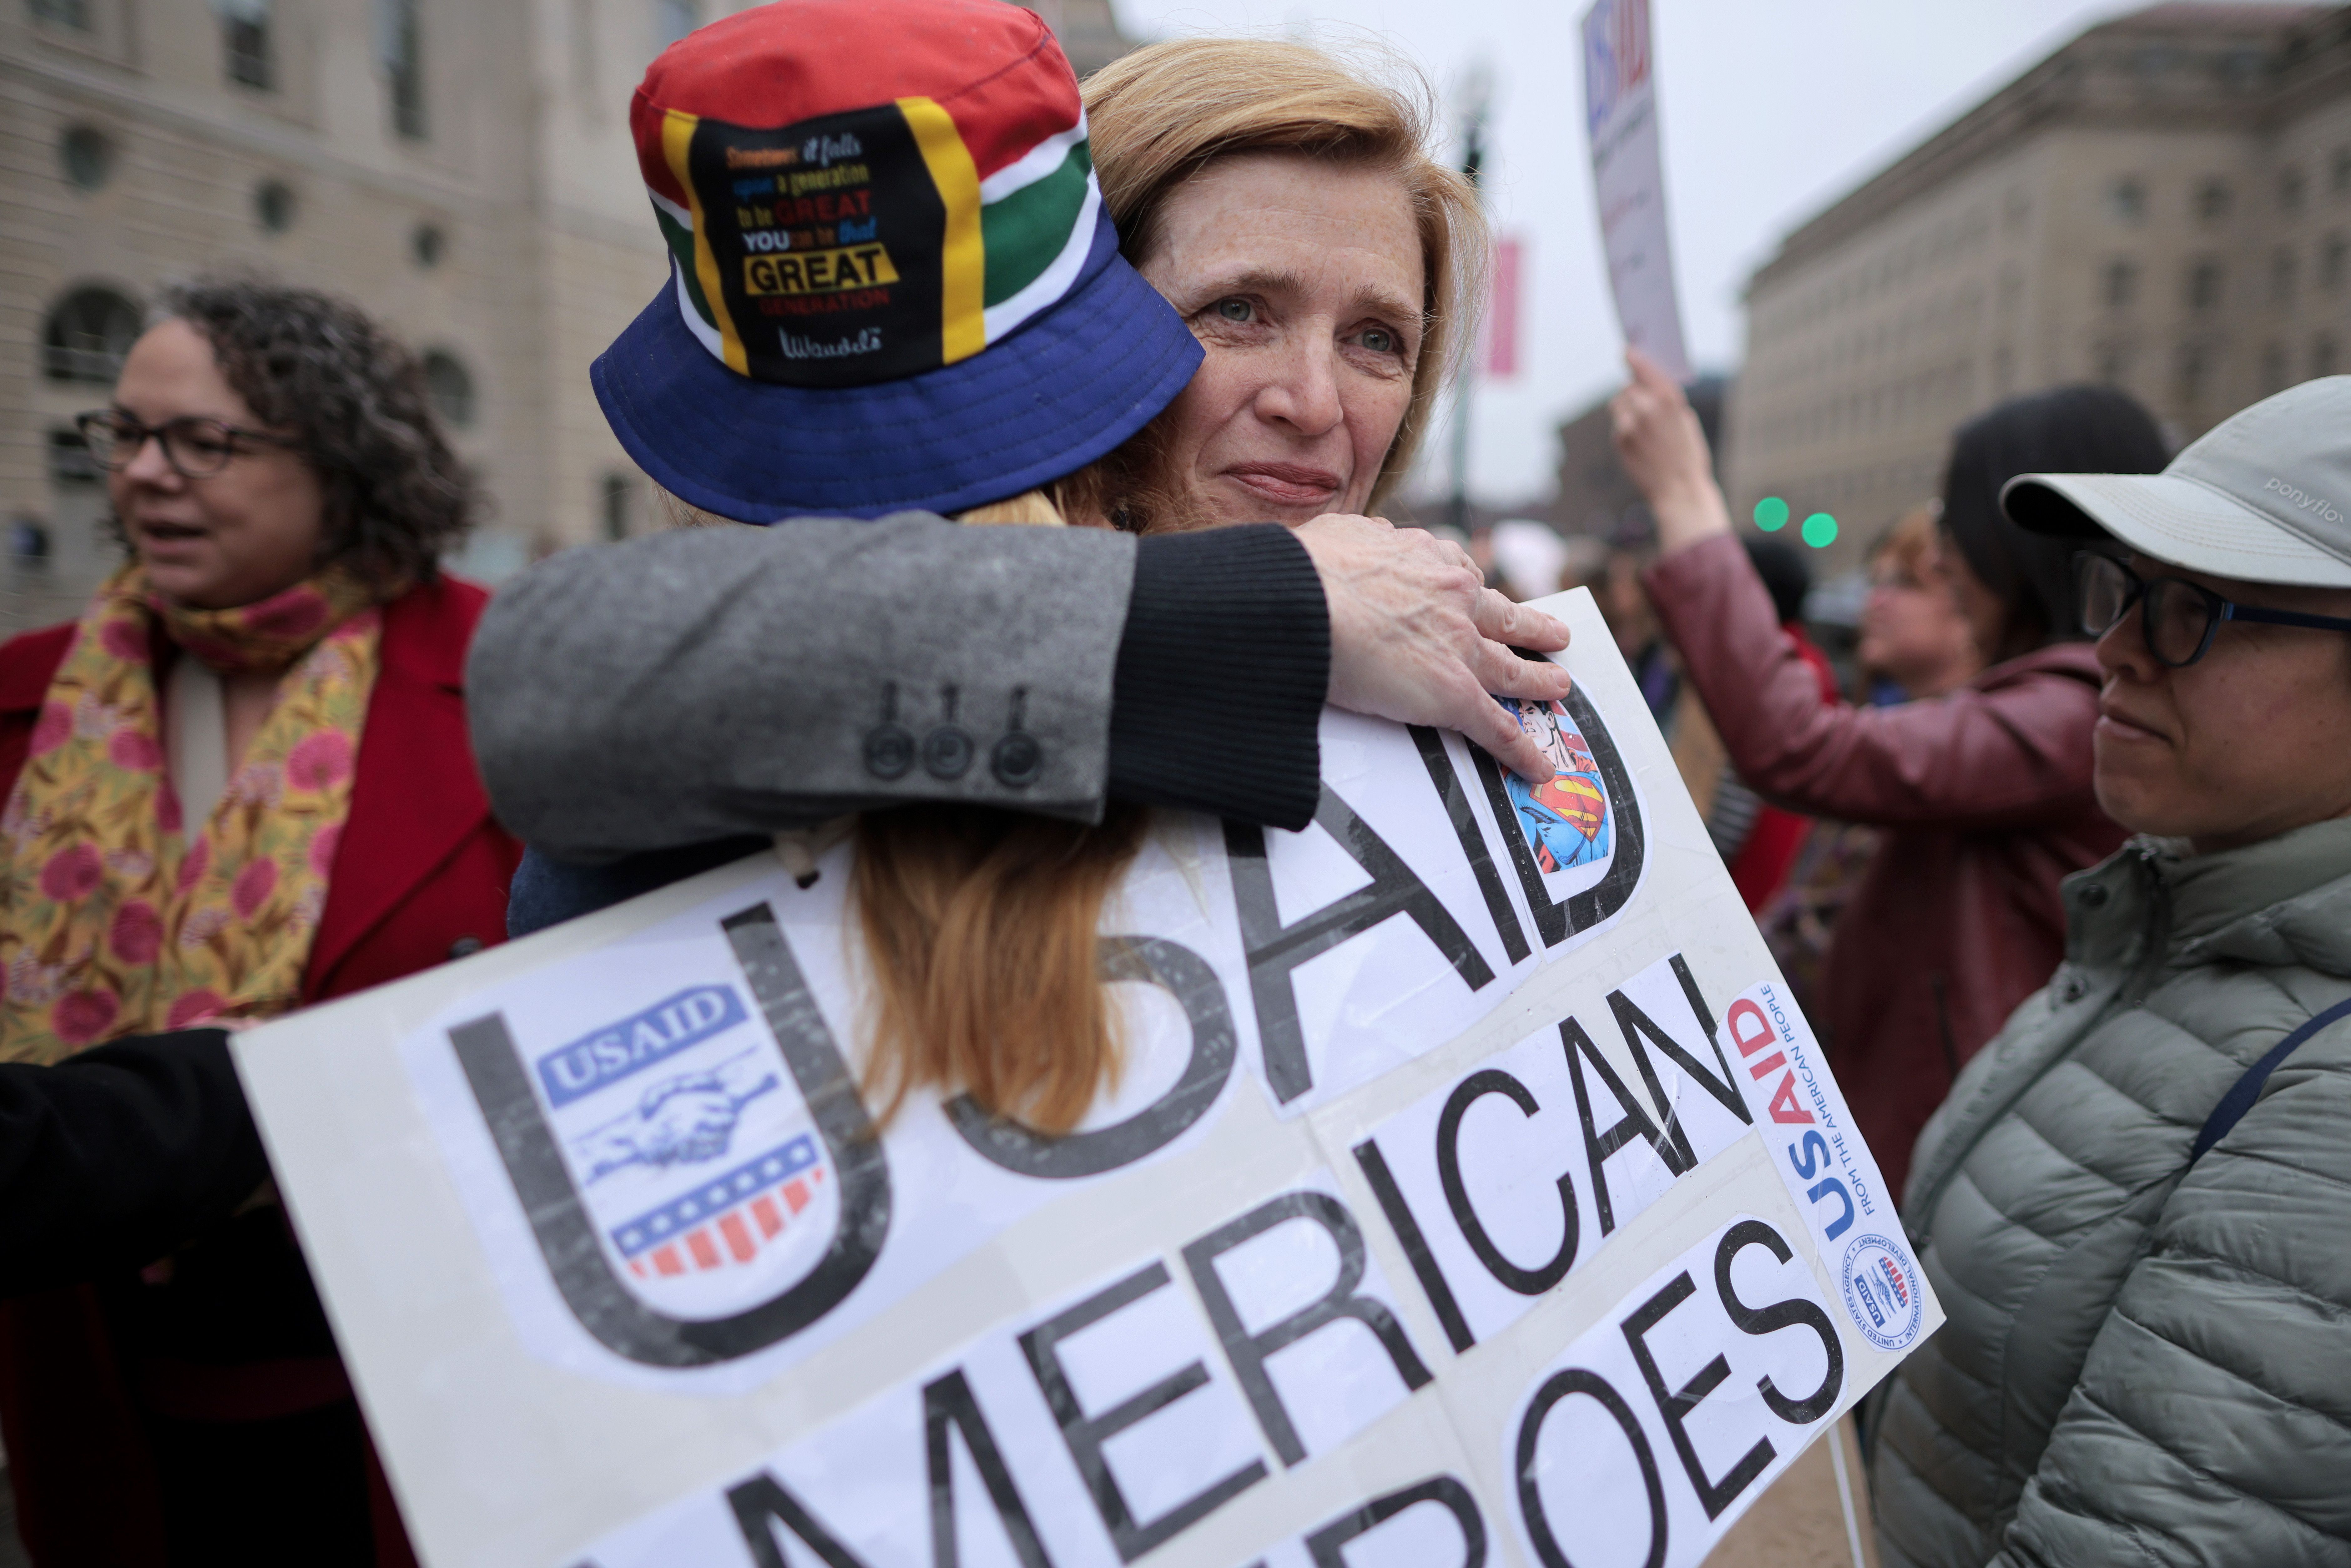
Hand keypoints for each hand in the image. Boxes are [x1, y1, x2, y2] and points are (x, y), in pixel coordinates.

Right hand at [1296, 514, 1573, 782]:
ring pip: (1512, 670)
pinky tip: (1535, 765)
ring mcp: (1459, 647)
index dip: (1477, 593)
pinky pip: (1496, 728)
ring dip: (1539, 682)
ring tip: (1558, 686)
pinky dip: (1520, 750)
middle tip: (1555, 635)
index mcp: (1427, 561)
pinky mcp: (1454, 693)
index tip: (1486, 598)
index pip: (1463, 579)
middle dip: (1532, 627)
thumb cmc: (1307, 573)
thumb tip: (1371, 538)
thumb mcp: (1343, 534)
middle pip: (1505, 618)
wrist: (1302, 604)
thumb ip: (1367, 539)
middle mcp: (1454, 599)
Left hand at [1610, 349, 1733, 554]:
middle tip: (1642, 402)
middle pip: (1628, 387)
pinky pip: (1617, 424)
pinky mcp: (1619, 440)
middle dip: (1634, 392)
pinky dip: (1624, 428)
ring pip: (1618, 404)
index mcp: (1669, 401)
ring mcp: (1630, 425)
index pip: (1647, 371)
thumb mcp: (1686, 422)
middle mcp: (1647, 409)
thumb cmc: (1687, 456)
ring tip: (1642, 425)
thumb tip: (1650, 386)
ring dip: (1626, 408)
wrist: (1678, 490)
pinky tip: (1639, 442)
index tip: (1627, 350)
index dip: (1636, 360)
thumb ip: (1668, 402)